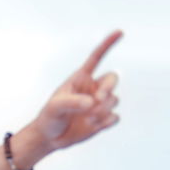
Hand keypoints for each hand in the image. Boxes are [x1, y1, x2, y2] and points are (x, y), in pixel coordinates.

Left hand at [29, 30, 121, 150]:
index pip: (96, 57)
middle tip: (98, 99)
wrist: (51, 137)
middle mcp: (93, 89)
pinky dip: (107, 122)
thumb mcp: (54, 106)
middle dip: (109, 87)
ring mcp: (99, 104)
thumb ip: (71, 102)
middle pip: (112, 78)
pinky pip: (115, 117)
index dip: (108, 44)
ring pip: (114, 100)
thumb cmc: (50, 117)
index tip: (120, 32)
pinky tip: (94, 125)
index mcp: (81, 78)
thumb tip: (91, 102)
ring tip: (87, 118)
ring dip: (103, 109)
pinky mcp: (103, 120)